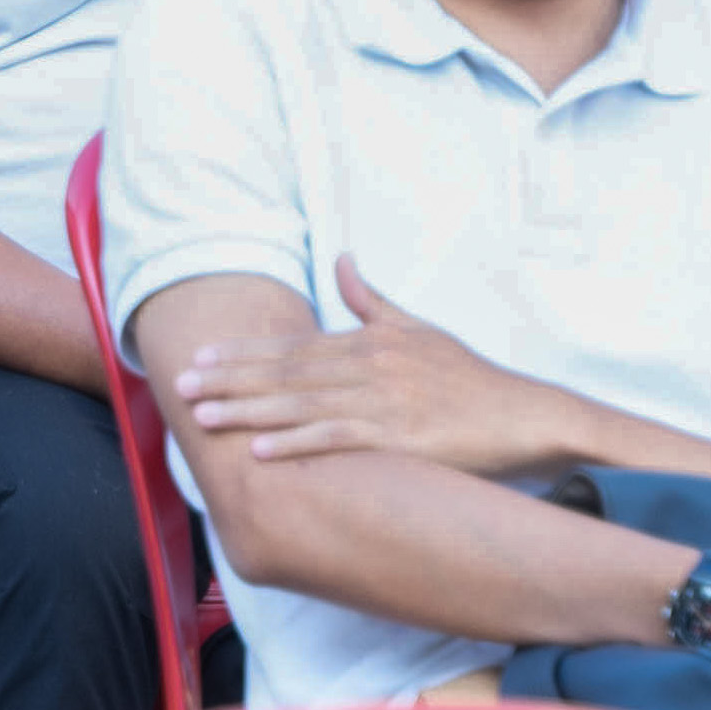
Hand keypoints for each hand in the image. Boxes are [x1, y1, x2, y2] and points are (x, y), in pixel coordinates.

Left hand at [169, 255, 581, 475]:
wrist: (531, 416)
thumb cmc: (472, 379)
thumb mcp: (419, 329)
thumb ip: (372, 300)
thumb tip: (340, 259)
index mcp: (369, 343)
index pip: (292, 347)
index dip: (243, 353)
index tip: (200, 357)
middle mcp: (369, 367)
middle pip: (286, 373)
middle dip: (230, 379)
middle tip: (180, 386)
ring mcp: (385, 402)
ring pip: (302, 404)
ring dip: (248, 410)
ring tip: (203, 417)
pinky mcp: (403, 437)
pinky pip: (339, 439)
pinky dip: (297, 443)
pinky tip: (260, 450)